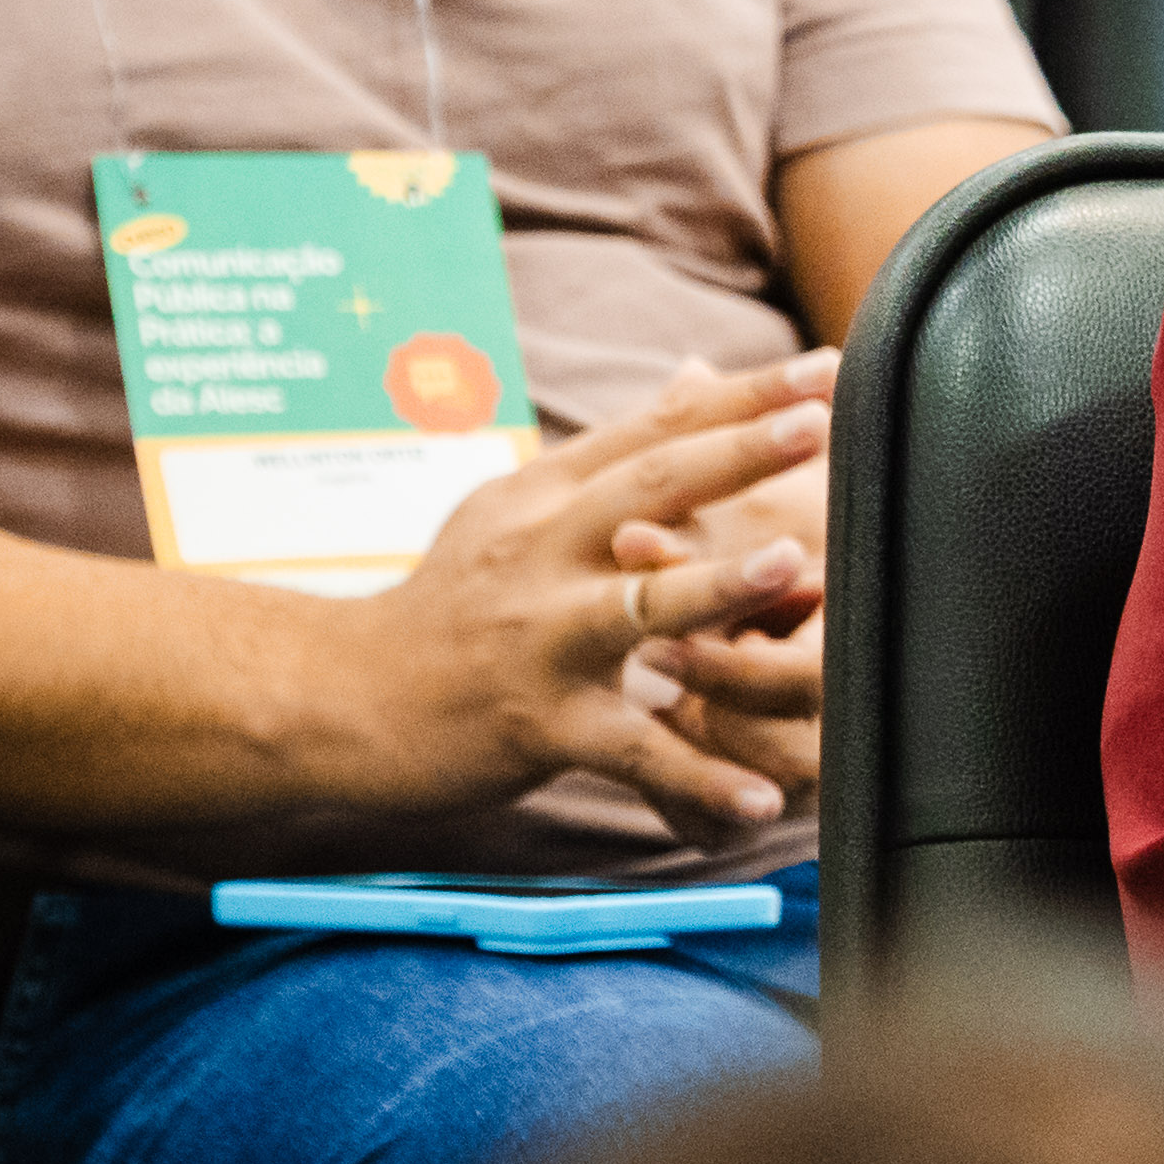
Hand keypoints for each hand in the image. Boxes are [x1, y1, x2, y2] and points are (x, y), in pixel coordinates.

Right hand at [322, 352, 841, 847]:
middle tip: (819, 420)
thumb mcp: (519, 511)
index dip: (740, 395)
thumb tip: (695, 378)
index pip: (656, 429)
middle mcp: (543, 552)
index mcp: (547, 496)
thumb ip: (614, 455)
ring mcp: (541, 637)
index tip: (825, 364)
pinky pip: (631, 750)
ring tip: (790, 567)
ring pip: (638, 605)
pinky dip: (697, 776)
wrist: (339, 697)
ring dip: (716, 584)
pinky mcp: (538, 723)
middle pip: (650, 490)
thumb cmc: (450, 603)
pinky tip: (762, 799)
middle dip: (737, 452)